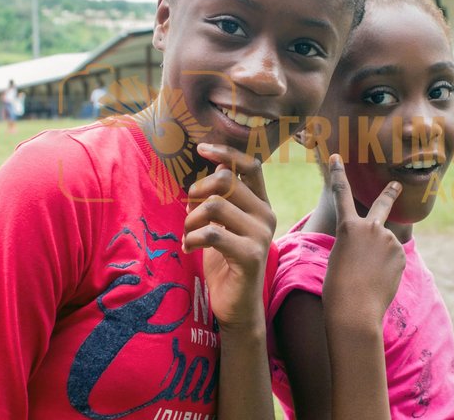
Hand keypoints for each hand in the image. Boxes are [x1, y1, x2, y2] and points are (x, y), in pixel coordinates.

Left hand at [183, 143, 275, 329]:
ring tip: (188, 234)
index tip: (201, 148)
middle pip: (226, 181)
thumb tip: (212, 171)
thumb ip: (222, 199)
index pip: (250, 165)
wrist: (237, 306)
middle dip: (197, 191)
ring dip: (191, 219)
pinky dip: (193, 238)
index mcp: (261, 204)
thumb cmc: (225, 262)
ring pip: (215, 206)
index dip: (225, 152)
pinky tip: (189, 247)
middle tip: (187, 209)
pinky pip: (213, 233)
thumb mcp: (223, 224)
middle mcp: (266, 215)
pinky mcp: (251, 255)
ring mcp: (261, 235)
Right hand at [322, 154, 404, 326]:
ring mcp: (388, 240)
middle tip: (397, 184)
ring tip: (370, 277)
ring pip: (386, 245)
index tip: (336, 158)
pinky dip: (388, 268)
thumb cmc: (338, 288)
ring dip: (380, 258)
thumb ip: (356, 243)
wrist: (355, 309)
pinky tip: (380, 281)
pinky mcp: (401, 254)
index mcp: (347, 226)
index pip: (340, 194)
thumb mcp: (339, 257)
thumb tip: (376, 244)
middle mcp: (370, 227)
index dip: (337, 174)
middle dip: (389, 192)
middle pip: (382, 204)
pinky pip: (394, 258)